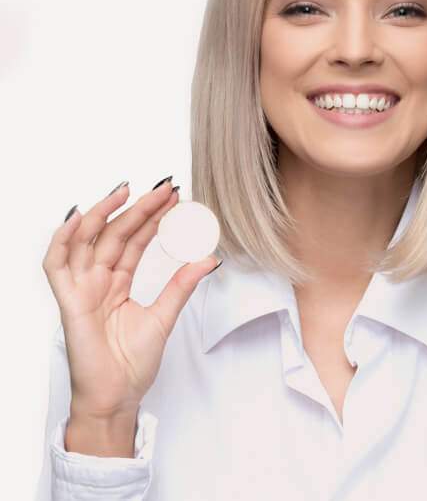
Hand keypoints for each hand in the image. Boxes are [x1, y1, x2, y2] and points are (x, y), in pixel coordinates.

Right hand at [42, 179, 220, 419]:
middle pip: (116, 234)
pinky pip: (56, 265)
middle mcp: (97, 281)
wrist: (116, 398)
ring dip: (104, 213)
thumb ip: (182, 284)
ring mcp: (81, 289)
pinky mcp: (69, 302)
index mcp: (117, 283)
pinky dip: (62, 240)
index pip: (136, 240)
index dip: (153, 218)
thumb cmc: (132, 364)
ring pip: (87, 240)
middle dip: (139, 208)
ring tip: (127, 191)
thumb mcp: (164, 316)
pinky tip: (79, 217)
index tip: (175, 199)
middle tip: (164, 188)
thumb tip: (209, 257)